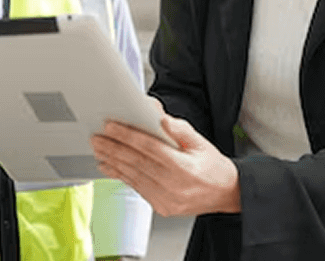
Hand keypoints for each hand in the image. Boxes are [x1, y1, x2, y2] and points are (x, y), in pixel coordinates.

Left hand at [91, 114, 239, 217]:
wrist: (227, 194)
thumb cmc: (214, 167)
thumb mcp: (202, 143)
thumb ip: (180, 129)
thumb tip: (159, 117)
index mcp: (184, 167)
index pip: (149, 148)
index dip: (128, 135)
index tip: (112, 126)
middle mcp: (173, 186)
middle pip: (137, 162)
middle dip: (114, 148)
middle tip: (97, 137)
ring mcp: (166, 199)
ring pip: (133, 177)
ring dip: (113, 162)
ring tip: (99, 149)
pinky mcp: (161, 207)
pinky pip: (137, 188)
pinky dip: (122, 176)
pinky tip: (112, 167)